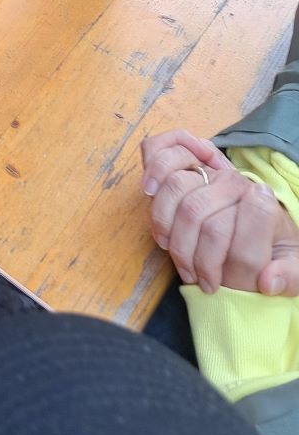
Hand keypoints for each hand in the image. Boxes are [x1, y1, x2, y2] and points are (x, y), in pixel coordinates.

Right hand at [140, 129, 298, 294]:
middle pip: (193, 210)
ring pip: (174, 184)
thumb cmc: (275, 247)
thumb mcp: (294, 267)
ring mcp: (206, 169)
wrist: (264, 227)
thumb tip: (266, 281)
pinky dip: (152, 165)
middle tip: (189, 275)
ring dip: (162, 219)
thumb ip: (289, 275)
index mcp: (258, 201)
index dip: (209, 260)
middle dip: (184, 248)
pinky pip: (160, 149)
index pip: (219, 229)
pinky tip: (149, 190)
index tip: (209, 285)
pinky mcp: (185, 164)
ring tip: (166, 244)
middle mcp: (231, 180)